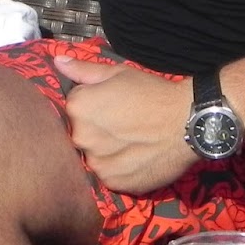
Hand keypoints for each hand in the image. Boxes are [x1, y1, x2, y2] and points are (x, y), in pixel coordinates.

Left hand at [56, 55, 197, 193]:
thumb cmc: (152, 93)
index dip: (92, 106)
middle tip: (121, 125)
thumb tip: (58, 61)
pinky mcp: (113, 182)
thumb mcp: (118, 74)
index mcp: (78, 107)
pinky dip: (118, 168)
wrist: (187, 122)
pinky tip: (135, 157)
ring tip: (130, 142)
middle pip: (80, 134)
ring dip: (105, 151)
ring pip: (94, 156)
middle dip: (96, 130)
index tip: (110, 106)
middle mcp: (81, 137)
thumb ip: (84, 70)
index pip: (73, 108)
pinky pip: (109, 174)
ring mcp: (96, 163)